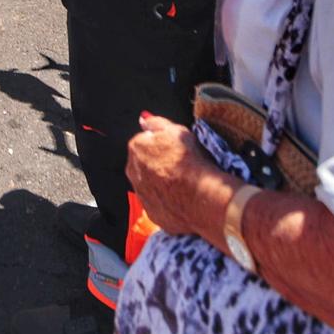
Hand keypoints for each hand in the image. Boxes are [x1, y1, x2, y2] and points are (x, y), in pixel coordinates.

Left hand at [125, 112, 226, 239]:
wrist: (201, 196)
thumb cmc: (190, 161)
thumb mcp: (176, 130)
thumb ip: (156, 123)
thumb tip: (144, 119)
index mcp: (136, 148)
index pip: (145, 142)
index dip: (163, 145)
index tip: (176, 149)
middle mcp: (133, 173)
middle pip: (145, 165)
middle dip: (159, 165)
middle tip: (181, 166)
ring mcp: (143, 195)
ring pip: (151, 185)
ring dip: (163, 184)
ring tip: (184, 183)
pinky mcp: (154, 214)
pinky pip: (160, 205)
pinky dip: (169, 202)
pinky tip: (183, 199)